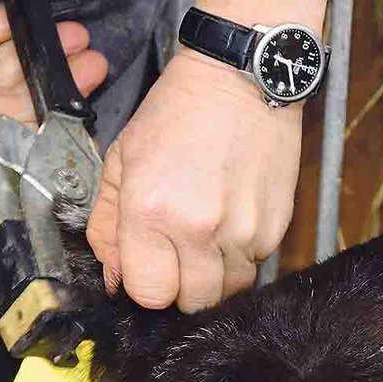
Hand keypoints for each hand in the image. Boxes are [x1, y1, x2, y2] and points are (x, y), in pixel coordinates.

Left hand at [85, 49, 301, 312]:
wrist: (239, 79)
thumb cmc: (176, 114)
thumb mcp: (121, 161)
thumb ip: (107, 226)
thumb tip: (114, 277)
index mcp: (151, 211)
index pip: (148, 293)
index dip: (145, 284)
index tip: (147, 265)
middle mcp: (198, 227)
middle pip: (190, 303)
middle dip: (180, 287)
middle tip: (176, 254)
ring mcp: (242, 230)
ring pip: (227, 291)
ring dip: (212, 275)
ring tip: (205, 237)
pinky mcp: (275, 227)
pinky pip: (255, 266)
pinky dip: (240, 255)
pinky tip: (231, 220)